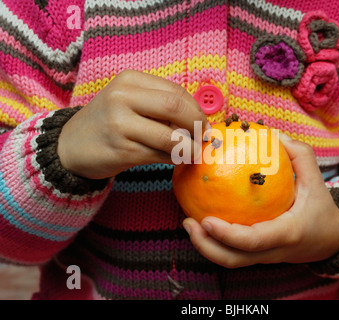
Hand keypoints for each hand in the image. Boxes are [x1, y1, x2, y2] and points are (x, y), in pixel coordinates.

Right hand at [58, 70, 207, 178]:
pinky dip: (174, 158)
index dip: (196, 110)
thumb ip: (160, 105)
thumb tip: (200, 121)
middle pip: (176, 107)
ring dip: (190, 147)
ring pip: (171, 136)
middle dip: (197, 125)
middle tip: (203, 138)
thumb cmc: (108, 122)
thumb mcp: (129, 101)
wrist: (70, 146)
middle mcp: (123, 97)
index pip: (176, 92)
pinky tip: (173, 159)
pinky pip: (160, 155)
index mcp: (129, 80)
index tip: (202, 124)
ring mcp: (120, 124)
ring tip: (192, 152)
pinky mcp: (122, 150)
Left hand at [183, 134, 338, 267]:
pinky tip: (203, 221)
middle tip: (187, 223)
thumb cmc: (322, 209)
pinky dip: (215, 242)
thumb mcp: (316, 179)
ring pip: (230, 261)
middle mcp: (272, 251)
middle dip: (206, 246)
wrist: (333, 240)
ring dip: (205, 246)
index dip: (226, 235)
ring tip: (188, 223)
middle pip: (233, 259)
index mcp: (287, 234)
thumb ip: (299, 155)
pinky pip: (233, 253)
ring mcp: (264, 258)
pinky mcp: (259, 257)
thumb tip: (272, 133)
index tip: (205, 219)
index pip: (252, 241)